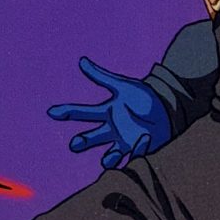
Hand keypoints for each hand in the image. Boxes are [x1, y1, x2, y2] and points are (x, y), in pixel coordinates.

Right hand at [49, 57, 172, 170]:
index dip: (67, 112)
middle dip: (83, 142)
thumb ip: (102, 76)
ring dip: (108, 159)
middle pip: (92, 138)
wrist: (167, 105)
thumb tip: (81, 61)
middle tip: (75, 144)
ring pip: (110, 157)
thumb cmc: (144, 96)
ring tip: (109, 157)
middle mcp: (112, 130)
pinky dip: (139, 147)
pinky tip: (145, 137)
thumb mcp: (123, 86)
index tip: (52, 111)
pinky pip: (136, 154)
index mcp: (106, 113)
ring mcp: (125, 142)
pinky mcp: (139, 149)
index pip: (83, 113)